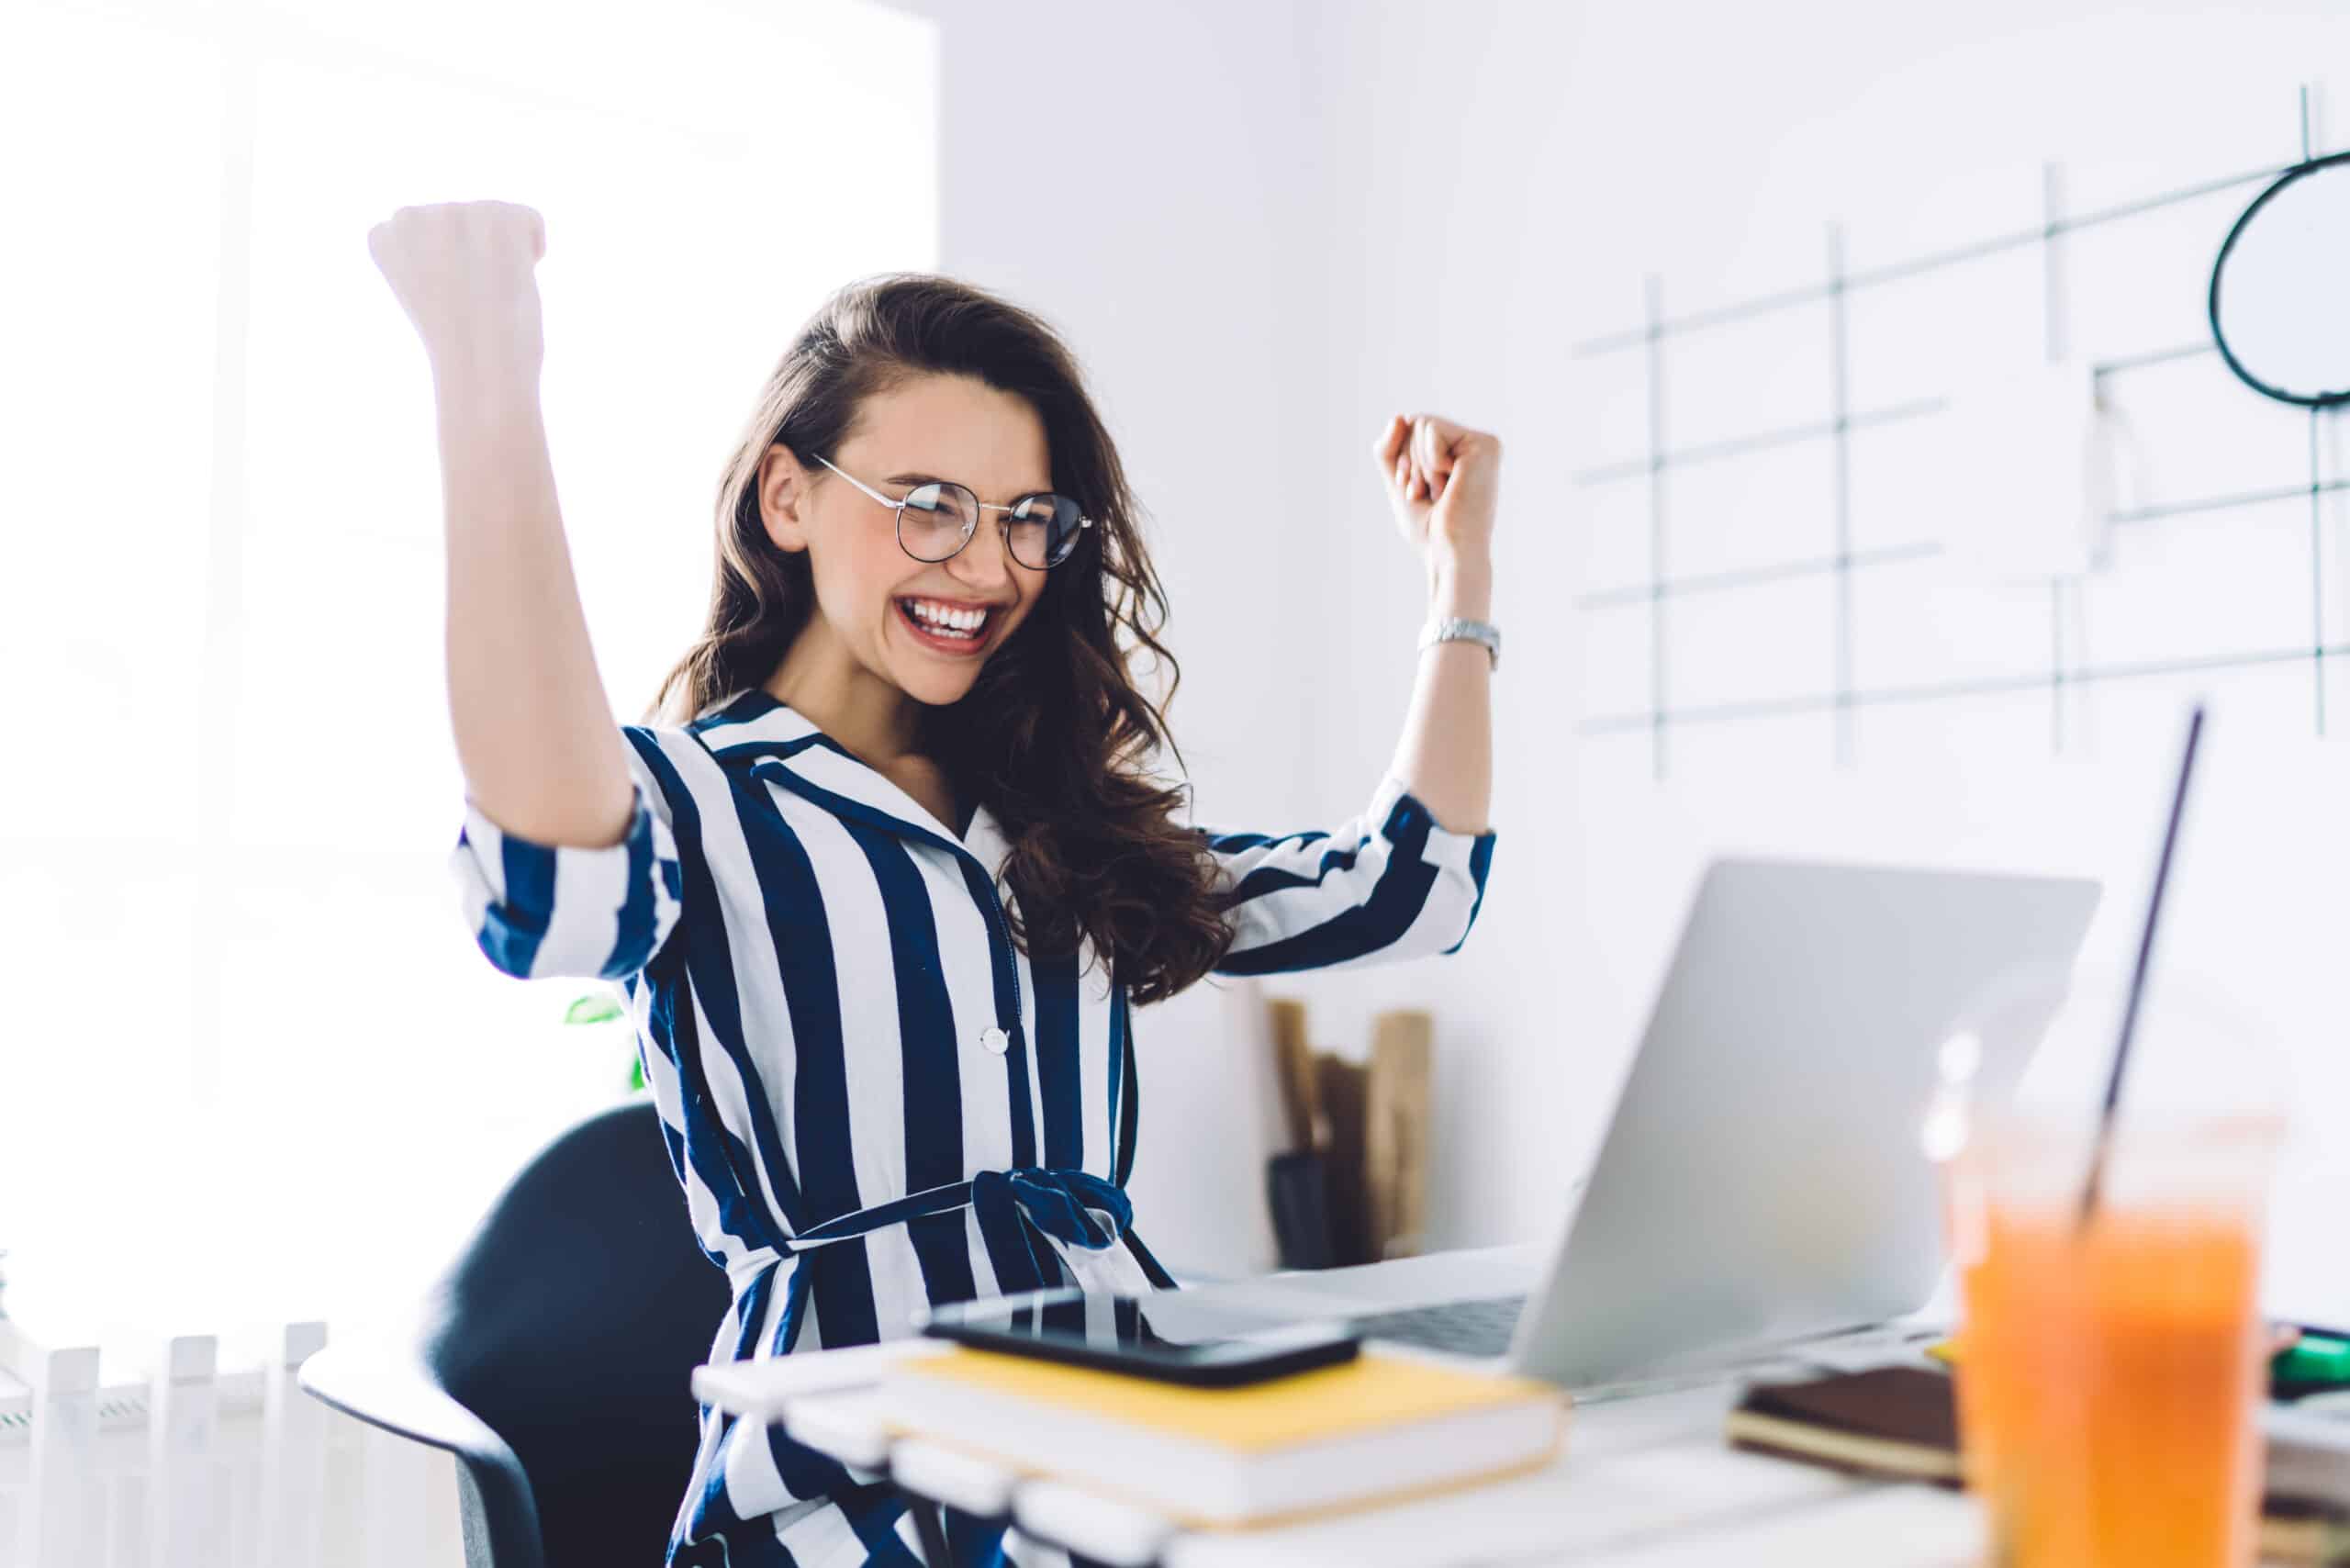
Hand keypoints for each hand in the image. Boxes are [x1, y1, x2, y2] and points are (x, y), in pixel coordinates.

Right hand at [366, 200, 547, 385]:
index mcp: (383, 236)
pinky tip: (518, 277)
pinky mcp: (495, 213)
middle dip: (477, 249)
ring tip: (493, 290)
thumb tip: (470, 222)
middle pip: (463, 218)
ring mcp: (451, 210)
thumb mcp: (432, 292)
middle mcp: (410, 215)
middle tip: (474, 296)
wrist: (480, 367)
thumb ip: (438, 250)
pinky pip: (528, 218)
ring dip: (506, 250)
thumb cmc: (461, 348)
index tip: (446, 296)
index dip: (448, 264)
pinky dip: (534, 247)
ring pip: (495, 215)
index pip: (425, 227)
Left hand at [1372, 412, 1501, 561]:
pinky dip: (1428, 460)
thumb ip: (1391, 449)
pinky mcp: (1484, 445)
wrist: (1448, 553)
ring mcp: (1482, 444)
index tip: (1417, 494)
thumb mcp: (1400, 481)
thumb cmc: (1429, 529)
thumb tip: (1398, 417)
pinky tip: (1449, 484)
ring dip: (1419, 466)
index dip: (1402, 461)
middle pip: (1415, 423)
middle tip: (1428, 494)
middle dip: (1409, 462)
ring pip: (1421, 423)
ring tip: (1441, 492)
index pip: (1412, 430)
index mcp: (1459, 455)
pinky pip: (1431, 429)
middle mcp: (1474, 446)